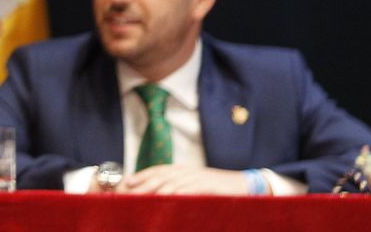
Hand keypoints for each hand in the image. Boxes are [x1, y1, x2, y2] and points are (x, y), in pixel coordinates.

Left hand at [120, 165, 251, 194]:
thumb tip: (159, 195)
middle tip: (126, 192)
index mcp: (182, 170)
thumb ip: (178, 188)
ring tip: (140, 198)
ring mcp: (196, 178)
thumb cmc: (216, 189)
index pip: (157, 171)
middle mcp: (186, 172)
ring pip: (170, 183)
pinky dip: (176, 195)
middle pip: (159, 177)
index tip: (126, 183)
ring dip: (154, 190)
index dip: (141, 176)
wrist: (244, 185)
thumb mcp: (194, 185)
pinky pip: (188, 190)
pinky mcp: (207, 187)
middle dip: (142, 184)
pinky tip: (166, 200)